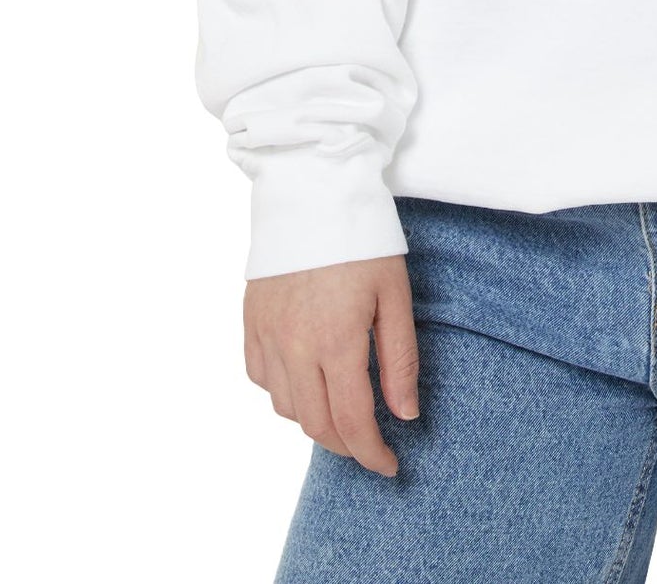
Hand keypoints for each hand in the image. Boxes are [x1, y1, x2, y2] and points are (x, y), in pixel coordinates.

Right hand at [243, 255, 419, 476]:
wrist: (311, 190)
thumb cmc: (362, 238)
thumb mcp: (394, 295)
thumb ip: (400, 359)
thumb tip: (405, 415)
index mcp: (335, 340)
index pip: (352, 422)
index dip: (371, 454)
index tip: (390, 465)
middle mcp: (294, 346)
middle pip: (316, 424)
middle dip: (346, 446)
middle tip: (370, 447)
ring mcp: (267, 334)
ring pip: (285, 407)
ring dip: (315, 421)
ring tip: (342, 411)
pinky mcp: (251, 321)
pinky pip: (261, 378)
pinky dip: (284, 392)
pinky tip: (305, 381)